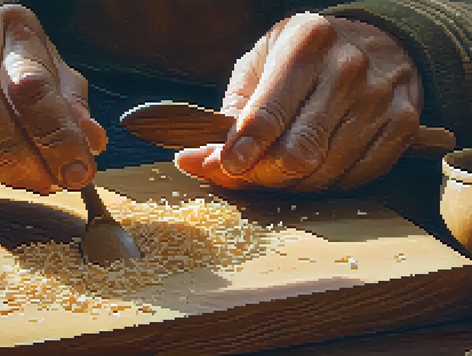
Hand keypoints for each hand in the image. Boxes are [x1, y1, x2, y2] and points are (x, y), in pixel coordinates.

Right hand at [0, 4, 106, 194]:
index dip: (56, 136)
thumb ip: (73, 106)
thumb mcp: (56, 73)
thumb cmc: (19, 63)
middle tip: (49, 184)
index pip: (30, 85)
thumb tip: (91, 142)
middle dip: (17, 157)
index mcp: (11, 28)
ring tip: (24, 178)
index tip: (77, 172)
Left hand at [174, 13, 422, 190]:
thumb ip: (230, 116)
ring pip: (324, 172)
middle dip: (263, 174)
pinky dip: (326, 182)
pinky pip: (355, 178)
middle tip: (247, 173)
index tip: (227, 166)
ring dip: (291, 182)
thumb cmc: (302, 59)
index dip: (244, 149)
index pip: (269, 113)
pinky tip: (314, 165)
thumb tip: (196, 162)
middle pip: (298, 153)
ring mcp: (380, 98)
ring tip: (278, 166)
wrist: (374, 43)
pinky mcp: (402, 124)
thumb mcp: (258, 67)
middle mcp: (347, 69)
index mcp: (305, 44)